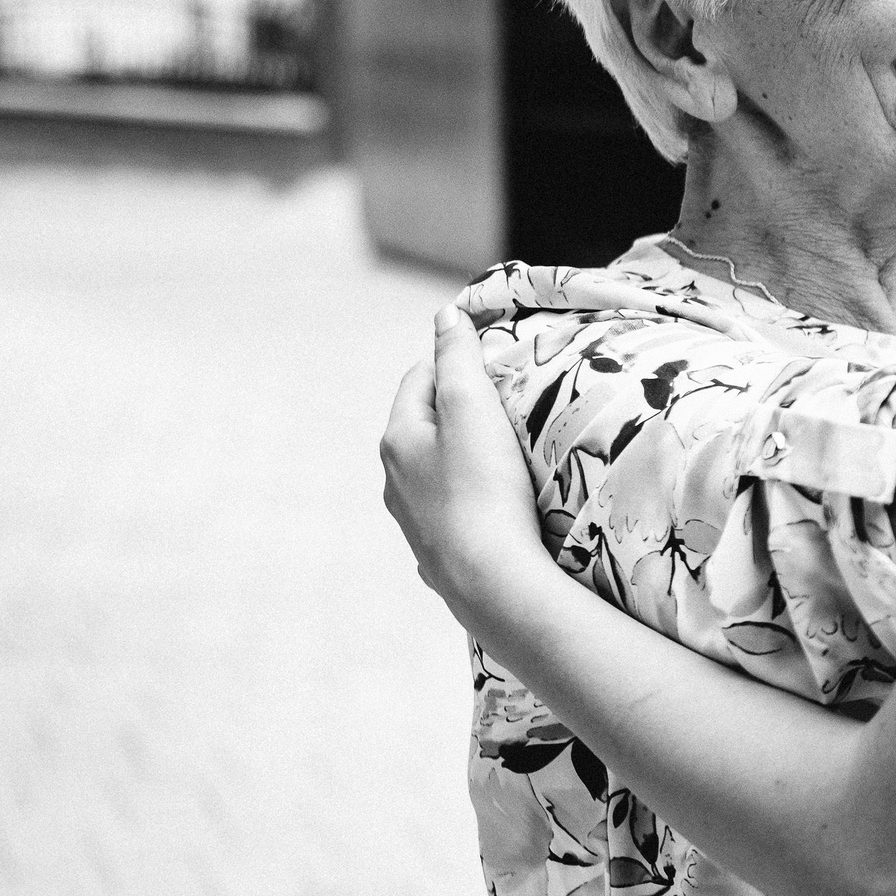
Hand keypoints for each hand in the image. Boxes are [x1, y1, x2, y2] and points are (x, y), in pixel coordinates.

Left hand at [379, 304, 553, 626]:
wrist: (490, 580)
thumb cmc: (484, 488)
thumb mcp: (472, 408)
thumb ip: (458, 358)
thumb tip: (446, 315)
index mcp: (398, 440)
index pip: (418, 380)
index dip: (450, 359)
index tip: (488, 353)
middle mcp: (394, 480)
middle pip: (423, 428)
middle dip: (456, 409)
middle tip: (501, 399)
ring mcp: (413, 522)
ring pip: (432, 474)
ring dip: (459, 457)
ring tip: (501, 454)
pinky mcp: (436, 555)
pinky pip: (446, 516)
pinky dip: (463, 501)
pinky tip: (486, 509)